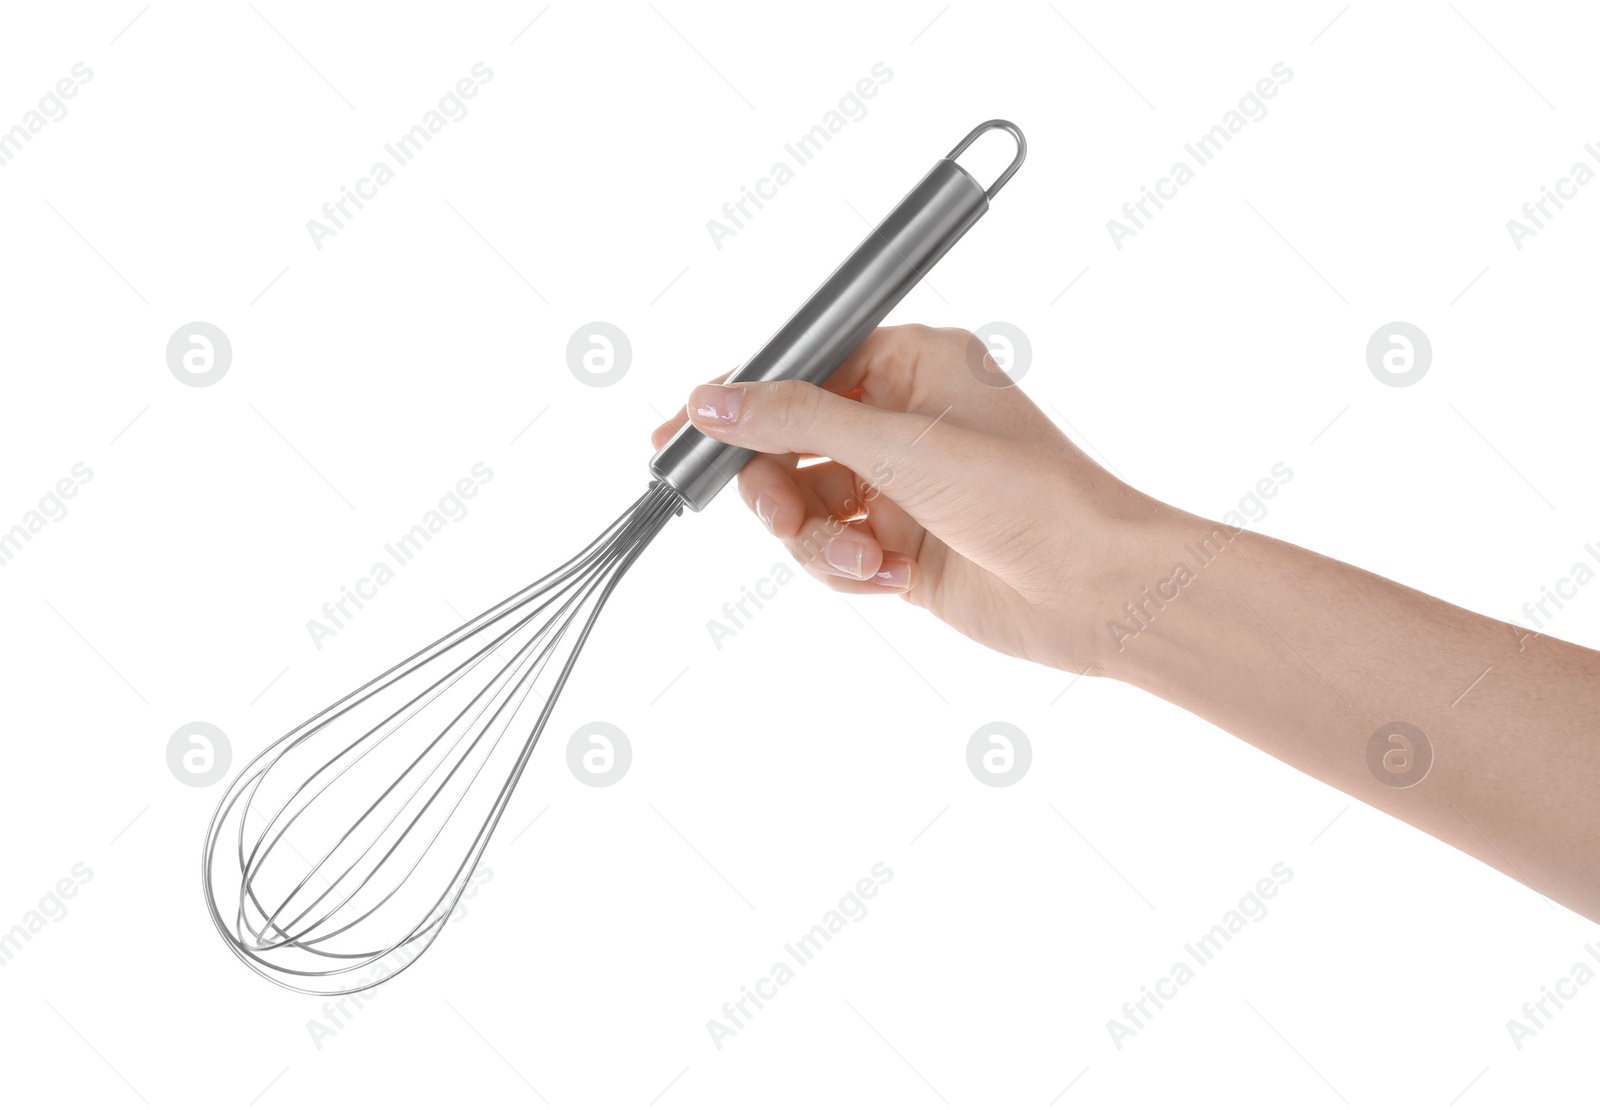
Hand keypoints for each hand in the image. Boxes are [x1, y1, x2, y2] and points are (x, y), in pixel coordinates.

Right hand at [650, 325, 1157, 673]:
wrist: (1098, 589)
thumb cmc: (1029, 495)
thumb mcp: (900, 446)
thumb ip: (796, 419)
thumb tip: (714, 399)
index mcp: (911, 365)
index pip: (799, 367)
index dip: (737, 401)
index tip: (679, 432)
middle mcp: (901, 421)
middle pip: (787, 444)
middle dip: (778, 489)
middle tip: (780, 515)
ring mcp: (900, 487)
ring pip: (805, 508)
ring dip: (819, 542)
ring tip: (863, 560)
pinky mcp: (901, 547)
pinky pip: (834, 554)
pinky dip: (848, 571)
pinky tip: (891, 579)